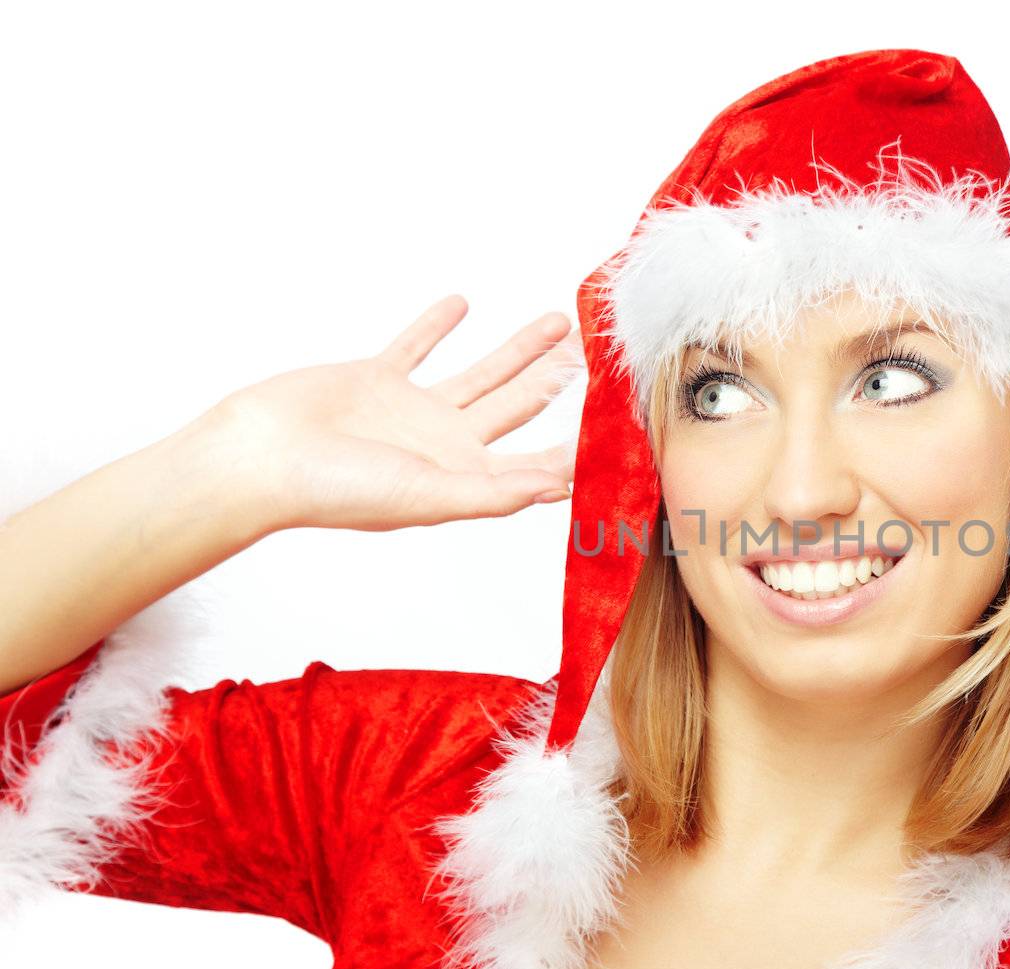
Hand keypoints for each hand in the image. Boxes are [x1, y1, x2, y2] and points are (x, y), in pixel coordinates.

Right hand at [203, 294, 583, 533]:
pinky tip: (462, 303)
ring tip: (560, 322)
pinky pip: (414, 346)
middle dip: (560, 385)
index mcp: (463, 479)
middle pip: (520, 409)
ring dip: (520, 349)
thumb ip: (494, 492)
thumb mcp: (428, 497)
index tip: (624, 428)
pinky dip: (436, 325)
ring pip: (481, 373)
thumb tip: (557, 487)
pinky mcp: (375, 380)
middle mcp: (445, 446)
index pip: (537, 465)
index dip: (580, 451)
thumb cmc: (335, 492)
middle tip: (601, 358)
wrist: (257, 461)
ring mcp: (411, 412)